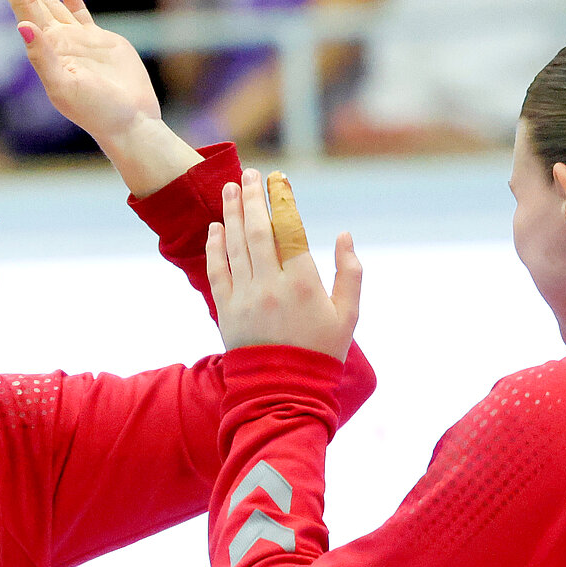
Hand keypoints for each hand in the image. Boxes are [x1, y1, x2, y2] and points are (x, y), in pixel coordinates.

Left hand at [0, 0, 162, 146]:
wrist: (129, 123)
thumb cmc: (97, 111)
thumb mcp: (64, 87)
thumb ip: (43, 58)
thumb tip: (22, 25)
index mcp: (46, 48)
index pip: (22, 4)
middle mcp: (58, 41)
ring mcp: (79, 41)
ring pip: (51, 2)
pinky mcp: (101, 44)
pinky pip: (81, 16)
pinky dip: (72, 2)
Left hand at [206, 170, 361, 361]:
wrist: (284, 392)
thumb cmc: (321, 352)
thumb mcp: (347, 316)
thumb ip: (350, 273)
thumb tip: (344, 234)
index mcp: (304, 283)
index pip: (290, 230)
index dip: (282, 200)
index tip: (278, 179)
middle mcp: (271, 286)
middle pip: (258, 230)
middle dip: (252, 198)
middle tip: (250, 174)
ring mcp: (245, 298)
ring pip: (235, 245)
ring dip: (231, 213)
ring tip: (230, 188)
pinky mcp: (226, 311)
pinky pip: (217, 271)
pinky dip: (215, 246)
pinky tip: (216, 227)